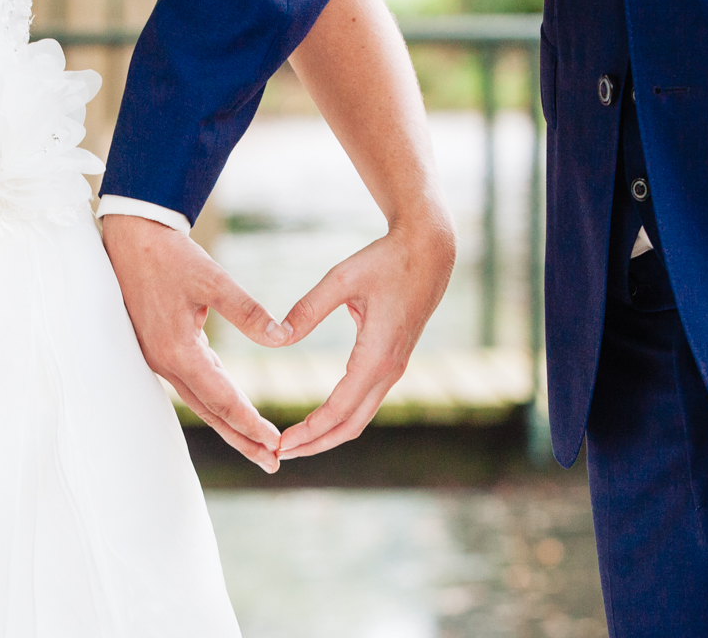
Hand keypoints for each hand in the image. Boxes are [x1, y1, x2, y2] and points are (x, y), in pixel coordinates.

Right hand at [101, 214, 290, 472]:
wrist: (129, 237)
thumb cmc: (169, 254)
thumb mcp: (212, 278)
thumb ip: (248, 311)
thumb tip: (284, 337)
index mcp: (177, 350)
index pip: (220, 397)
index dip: (249, 422)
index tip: (276, 442)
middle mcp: (164, 361)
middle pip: (209, 411)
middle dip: (241, 439)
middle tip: (272, 463)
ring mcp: (158, 358)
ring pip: (199, 401)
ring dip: (229, 424)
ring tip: (258, 446)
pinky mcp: (158, 349)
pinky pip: (190, 385)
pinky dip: (213, 402)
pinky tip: (229, 409)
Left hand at [275, 216, 454, 459]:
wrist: (429, 252)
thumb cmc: (385, 261)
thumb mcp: (341, 277)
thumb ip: (308, 309)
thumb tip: (277, 336)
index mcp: (377, 356)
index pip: (339, 409)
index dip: (308, 431)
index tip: (280, 444)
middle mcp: (389, 370)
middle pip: (351, 425)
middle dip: (315, 444)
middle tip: (278, 454)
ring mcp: (394, 369)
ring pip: (360, 418)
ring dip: (327, 434)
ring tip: (294, 444)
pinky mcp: (392, 362)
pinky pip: (365, 402)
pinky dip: (340, 418)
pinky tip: (317, 420)